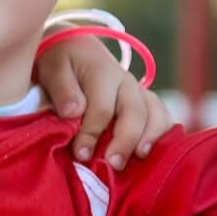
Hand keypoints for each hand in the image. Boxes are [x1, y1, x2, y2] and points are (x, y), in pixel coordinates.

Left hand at [36, 36, 175, 169]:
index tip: (81, 154)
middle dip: (125, 140)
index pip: (102, 107)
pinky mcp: (147, 102)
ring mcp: (139, 92)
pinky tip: (154, 154)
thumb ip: (62, 89)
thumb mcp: (53, 69)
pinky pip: (163, 117)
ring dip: (151, 138)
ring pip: (155, 114)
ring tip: (140, 158)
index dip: (92, 133)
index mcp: (102, 72)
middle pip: (134, 112)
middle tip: (114, 164)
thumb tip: (74, 112)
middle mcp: (126, 82)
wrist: (77, 51)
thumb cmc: (62, 64)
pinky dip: (163, 135)